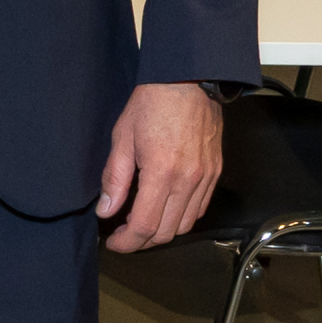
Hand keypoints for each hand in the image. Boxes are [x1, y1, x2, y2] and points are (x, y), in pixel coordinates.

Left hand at [97, 81, 221, 252]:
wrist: (188, 79)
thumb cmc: (153, 102)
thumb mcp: (122, 138)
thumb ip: (114, 179)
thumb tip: (106, 210)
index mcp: (162, 172)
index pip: (145, 226)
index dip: (127, 242)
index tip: (114, 243)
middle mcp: (188, 179)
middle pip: (166, 232)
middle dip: (142, 241)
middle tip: (124, 235)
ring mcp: (205, 177)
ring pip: (185, 225)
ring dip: (162, 232)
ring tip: (142, 223)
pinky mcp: (214, 172)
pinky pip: (200, 208)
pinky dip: (181, 217)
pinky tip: (165, 208)